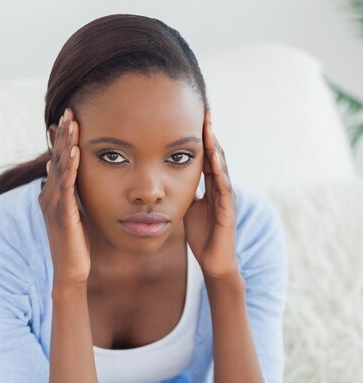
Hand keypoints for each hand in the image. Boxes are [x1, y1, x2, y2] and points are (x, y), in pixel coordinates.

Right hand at [39, 107, 90, 288]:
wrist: (71, 272)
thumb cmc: (76, 245)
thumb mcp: (75, 215)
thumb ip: (72, 196)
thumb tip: (66, 176)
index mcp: (54, 196)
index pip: (58, 161)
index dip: (62, 140)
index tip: (69, 117)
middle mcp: (50, 197)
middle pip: (57, 159)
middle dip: (63, 135)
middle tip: (70, 110)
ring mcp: (55, 206)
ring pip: (60, 168)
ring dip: (66, 144)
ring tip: (72, 122)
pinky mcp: (63, 215)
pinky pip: (66, 187)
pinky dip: (70, 168)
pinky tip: (75, 152)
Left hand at [183, 108, 238, 279]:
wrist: (214, 262)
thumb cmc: (202, 236)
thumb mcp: (186, 209)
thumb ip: (181, 192)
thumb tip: (165, 179)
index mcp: (211, 186)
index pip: (206, 156)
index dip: (200, 137)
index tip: (192, 115)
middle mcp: (221, 188)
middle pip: (216, 154)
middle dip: (210, 133)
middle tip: (204, 109)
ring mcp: (226, 198)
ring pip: (222, 166)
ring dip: (216, 145)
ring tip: (209, 125)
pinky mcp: (228, 210)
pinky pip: (224, 186)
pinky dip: (219, 170)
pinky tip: (214, 157)